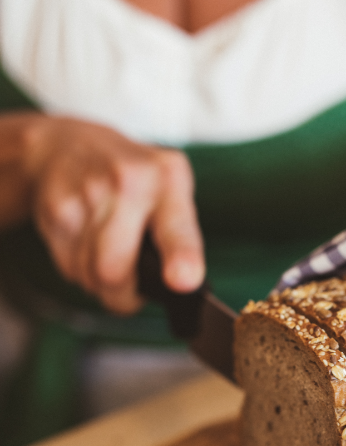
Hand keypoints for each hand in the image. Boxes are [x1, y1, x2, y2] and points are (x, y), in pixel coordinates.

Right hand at [25, 116, 204, 313]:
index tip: (184, 279)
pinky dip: (78, 268)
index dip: (181, 256)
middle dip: (122, 295)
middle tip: (130, 285)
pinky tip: (85, 243)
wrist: (67, 144)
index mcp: (168, 179)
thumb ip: (181, 238)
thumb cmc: (131, 180)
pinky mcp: (56, 208)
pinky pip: (68, 267)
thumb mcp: (171, 191)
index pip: (176, 227)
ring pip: (90, 275)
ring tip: (106, 252)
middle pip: (114, 271)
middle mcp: (128, 181)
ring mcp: (87, 192)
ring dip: (99, 282)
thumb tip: (181, 288)